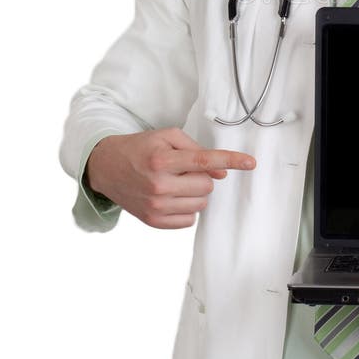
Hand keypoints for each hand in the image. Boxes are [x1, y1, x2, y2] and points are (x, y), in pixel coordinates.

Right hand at [85, 127, 255, 228]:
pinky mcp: (153, 221)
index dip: (231, 160)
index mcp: (163, 161)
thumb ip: (197, 150)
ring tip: (177, 182)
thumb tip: (221, 172)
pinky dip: (187, 207)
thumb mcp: (167, 137)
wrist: (107, 167)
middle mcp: (159, 185)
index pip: (205, 161)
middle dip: (203, 176)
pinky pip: (189, 219)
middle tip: (184, 169)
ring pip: (201, 203)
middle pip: (207, 185)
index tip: (251, 163)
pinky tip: (172, 196)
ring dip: (196, 192)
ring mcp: (156, 206)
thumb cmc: (141, 148)